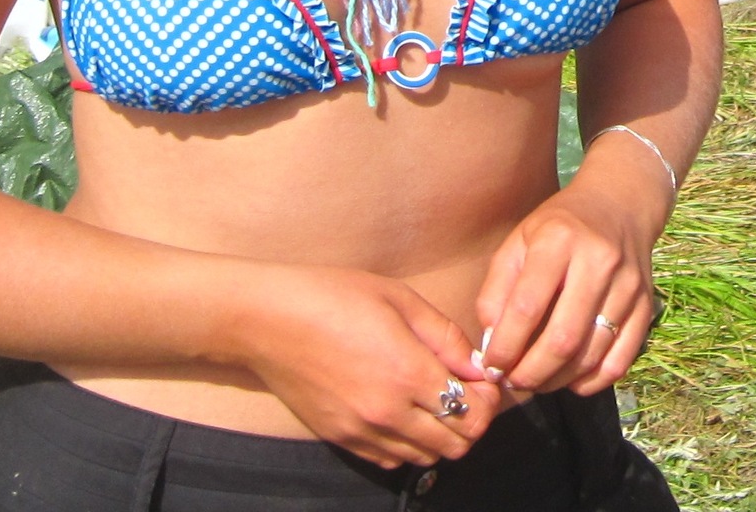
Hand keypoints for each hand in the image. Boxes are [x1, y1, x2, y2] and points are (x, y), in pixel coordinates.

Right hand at [236, 264, 502, 467]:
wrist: (267, 319)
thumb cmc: (332, 294)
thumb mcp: (396, 297)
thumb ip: (444, 335)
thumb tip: (478, 366)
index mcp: (409, 371)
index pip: (475, 413)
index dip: (488, 399)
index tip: (481, 379)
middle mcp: (391, 412)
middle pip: (458, 444)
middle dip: (471, 420)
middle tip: (462, 389)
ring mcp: (365, 431)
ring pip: (427, 457)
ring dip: (440, 434)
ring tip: (429, 398)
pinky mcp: (343, 439)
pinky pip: (393, 459)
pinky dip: (407, 444)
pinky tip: (399, 410)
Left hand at [471, 169, 659, 399]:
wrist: (619, 204)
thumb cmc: (559, 226)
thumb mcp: (520, 239)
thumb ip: (498, 287)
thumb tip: (490, 342)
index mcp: (558, 240)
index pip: (528, 306)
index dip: (505, 345)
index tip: (490, 365)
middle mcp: (597, 262)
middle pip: (563, 338)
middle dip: (531, 372)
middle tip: (512, 382)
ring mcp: (627, 287)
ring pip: (591, 355)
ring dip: (557, 381)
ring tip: (535, 382)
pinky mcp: (645, 307)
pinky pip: (620, 362)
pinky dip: (591, 382)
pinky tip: (569, 380)